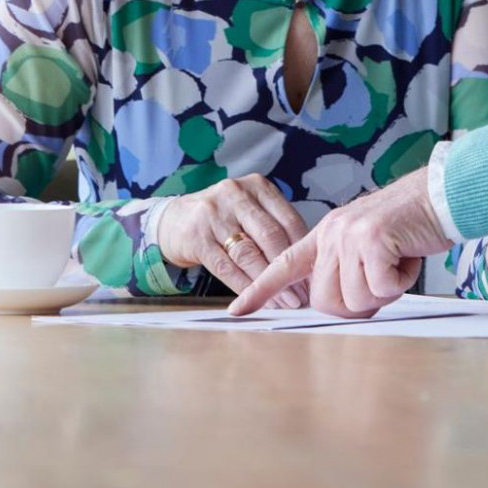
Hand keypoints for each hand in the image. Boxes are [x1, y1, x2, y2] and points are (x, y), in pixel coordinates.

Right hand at [156, 173, 309, 303]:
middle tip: (302, 294)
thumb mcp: (249, 209)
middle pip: (270, 236)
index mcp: (257, 186)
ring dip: (267, 283)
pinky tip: (254, 300)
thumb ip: (274, 226)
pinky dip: (243, 286)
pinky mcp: (196, 237)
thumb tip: (306, 262)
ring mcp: (214, 215)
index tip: (313, 274)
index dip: (303, 250)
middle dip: (288, 269)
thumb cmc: (223, 218)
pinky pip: (225, 267)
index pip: (289, 219)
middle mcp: (236, 195)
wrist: (173, 219)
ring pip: (248, 254)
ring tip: (284, 302)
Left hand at [229, 167, 447, 317]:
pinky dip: (400, 282)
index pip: (285, 265)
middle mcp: (332, 232)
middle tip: (382, 281)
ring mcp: (351, 235)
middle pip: (326, 301)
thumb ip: (345, 267)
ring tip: (396, 262)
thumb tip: (337, 304)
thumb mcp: (367, 243)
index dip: (261, 290)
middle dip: (356, 303)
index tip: (238, 311)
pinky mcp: (373, 240)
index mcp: (326, 233)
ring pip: (354, 300)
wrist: (439, 195)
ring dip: (382, 292)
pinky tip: (407, 258)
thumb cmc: (408, 226)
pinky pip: (381, 289)